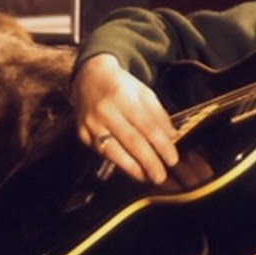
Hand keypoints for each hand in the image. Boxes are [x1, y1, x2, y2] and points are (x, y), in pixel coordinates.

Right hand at [72, 53, 178, 183]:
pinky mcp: (82, 133)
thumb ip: (158, 115)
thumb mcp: (144, 93)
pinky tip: (131, 168)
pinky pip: (102, 152)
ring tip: (147, 177)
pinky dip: (118, 162)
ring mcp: (91, 123)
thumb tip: (172, 137)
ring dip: (133, 168)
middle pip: (131, 141)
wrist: (89, 77)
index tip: (172, 159)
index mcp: (123, 96)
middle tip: (161, 176)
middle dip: (149, 162)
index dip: (161, 145)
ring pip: (113, 151)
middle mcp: (105, 110)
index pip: (147, 126)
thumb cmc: (121, 86)